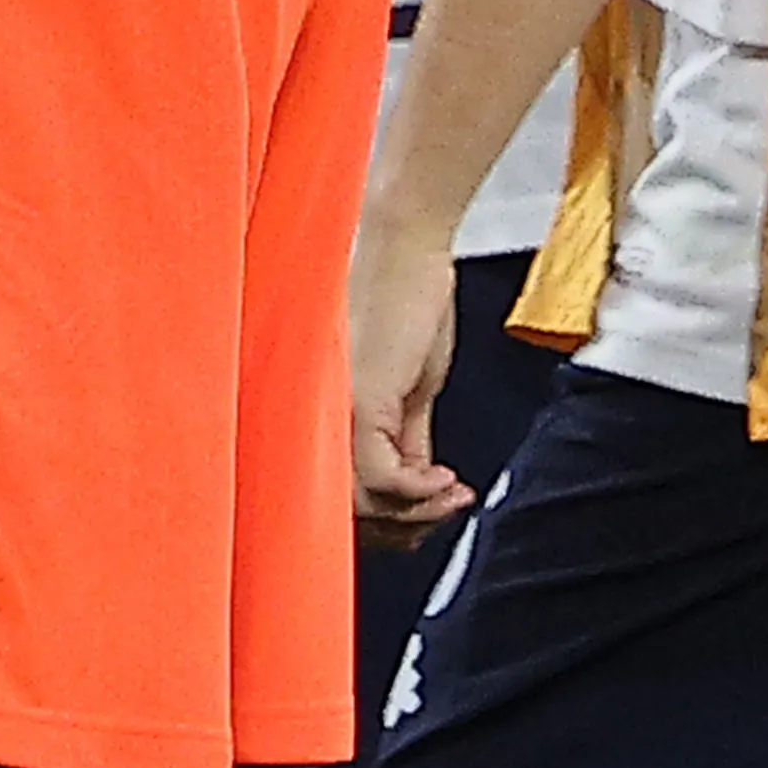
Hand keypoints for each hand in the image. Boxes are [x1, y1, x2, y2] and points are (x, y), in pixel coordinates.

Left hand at [350, 222, 481, 529]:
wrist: (406, 243)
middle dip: (403, 523)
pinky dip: (419, 492)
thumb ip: (406, 435)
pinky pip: (383, 478)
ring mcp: (333, 413)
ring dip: (417, 511)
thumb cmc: (404, 294)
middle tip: (443, 512)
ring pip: (363, 502)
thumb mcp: (410, 382)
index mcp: (321, 412)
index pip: (337, 490)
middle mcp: (316, 417)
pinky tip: (446, 483)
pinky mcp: (359, 402)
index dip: (385, 516)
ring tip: (451, 497)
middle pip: (348, 506)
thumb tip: (419, 478)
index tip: (426, 514)